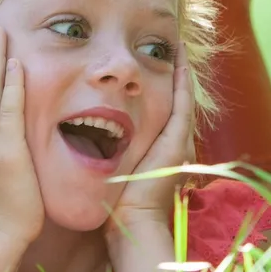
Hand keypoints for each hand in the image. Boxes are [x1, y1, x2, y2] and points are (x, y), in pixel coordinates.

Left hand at [105, 48, 195, 242]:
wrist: (130, 223)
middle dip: (174, 75)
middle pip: (176, 101)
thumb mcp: (112, 170)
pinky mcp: (178, 142)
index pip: (162, 110)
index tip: (152, 64)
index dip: (159, 87)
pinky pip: (182, 104)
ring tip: (177, 48)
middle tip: (171, 48)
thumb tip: (87, 138)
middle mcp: (175, 144)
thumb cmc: (115, 203)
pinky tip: (178, 61)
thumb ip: (109, 153)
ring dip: (180, 73)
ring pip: (182, 99)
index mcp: (161, 151)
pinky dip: (182, 83)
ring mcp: (180, 143)